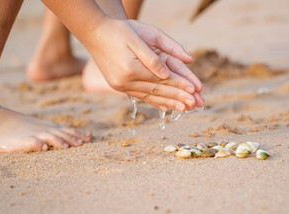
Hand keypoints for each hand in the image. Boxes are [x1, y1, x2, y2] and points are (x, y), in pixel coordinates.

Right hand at [88, 19, 202, 111]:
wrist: (94, 33)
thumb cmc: (117, 30)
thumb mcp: (137, 38)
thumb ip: (152, 57)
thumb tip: (168, 73)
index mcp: (130, 69)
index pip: (160, 80)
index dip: (179, 85)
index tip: (194, 90)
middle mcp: (124, 82)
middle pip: (157, 91)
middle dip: (177, 98)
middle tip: (194, 104)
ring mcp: (120, 86)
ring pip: (149, 96)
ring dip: (168, 103)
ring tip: (184, 109)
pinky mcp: (119, 86)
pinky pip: (140, 96)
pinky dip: (154, 101)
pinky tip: (165, 107)